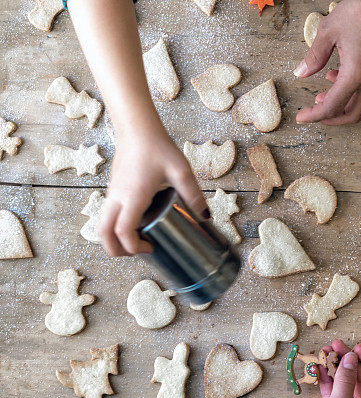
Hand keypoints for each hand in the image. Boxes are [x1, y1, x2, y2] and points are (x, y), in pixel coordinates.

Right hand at [98, 127, 208, 255]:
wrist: (137, 129)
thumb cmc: (158, 147)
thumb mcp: (181, 171)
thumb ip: (193, 194)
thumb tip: (206, 217)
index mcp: (133, 196)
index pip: (122, 232)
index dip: (133, 247)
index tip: (151, 248)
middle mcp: (117, 197)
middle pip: (103, 234)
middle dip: (116, 250)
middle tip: (140, 252)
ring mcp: (112, 193)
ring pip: (101, 225)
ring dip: (114, 239)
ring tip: (139, 241)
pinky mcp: (113, 190)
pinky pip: (107, 215)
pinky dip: (115, 227)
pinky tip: (138, 224)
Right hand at [282, 341, 360, 397]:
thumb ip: (345, 381)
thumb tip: (350, 357)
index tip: (357, 348)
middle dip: (350, 362)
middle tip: (337, 344)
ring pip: (346, 386)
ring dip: (337, 369)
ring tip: (325, 352)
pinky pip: (332, 393)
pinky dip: (326, 381)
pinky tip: (318, 368)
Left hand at [293, 0, 360, 124]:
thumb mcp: (329, 30)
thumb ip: (315, 56)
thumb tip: (303, 72)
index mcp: (356, 74)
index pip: (332, 106)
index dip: (315, 115)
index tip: (302, 117)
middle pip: (353, 114)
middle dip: (332, 118)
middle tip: (315, 113)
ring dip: (343, 105)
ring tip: (323, 95)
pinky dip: (352, 92)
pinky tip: (338, 77)